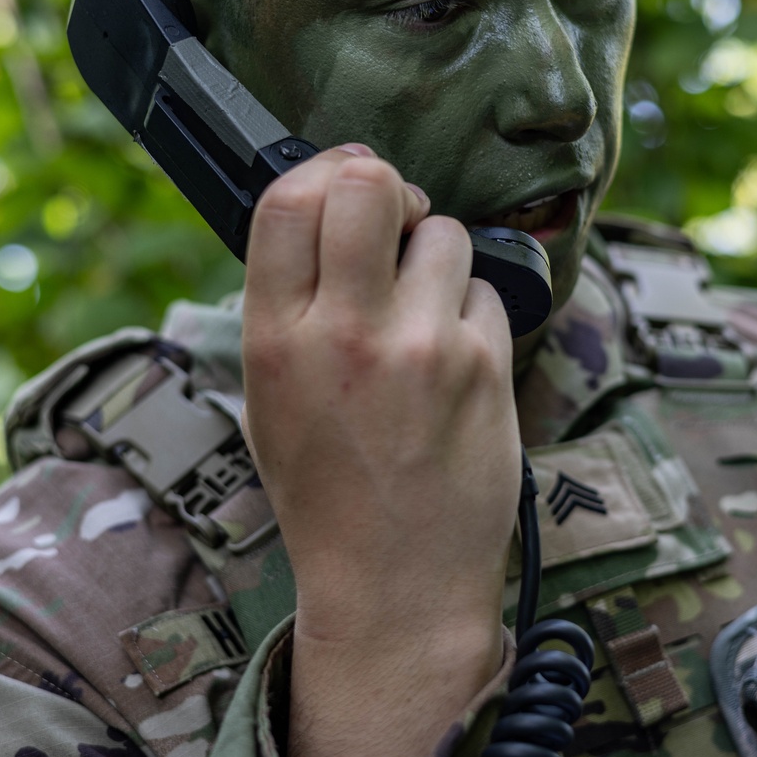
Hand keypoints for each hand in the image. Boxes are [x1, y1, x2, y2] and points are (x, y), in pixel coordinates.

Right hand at [241, 144, 518, 682]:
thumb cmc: (329, 494)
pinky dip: (475, 313)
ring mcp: (423, 348)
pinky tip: (457, 364)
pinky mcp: (486, 368)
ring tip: (425, 314)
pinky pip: (487, 293)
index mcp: (275, 342)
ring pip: (446, 234)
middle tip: (398, 219)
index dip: (322, 170)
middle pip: (369, 184)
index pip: (287, 202)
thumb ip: (290, 306)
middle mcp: (346, 335)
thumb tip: (327, 208)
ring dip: (439, 258)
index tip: (345, 179)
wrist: (396, 586)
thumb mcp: (269, 401)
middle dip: (390, 186)